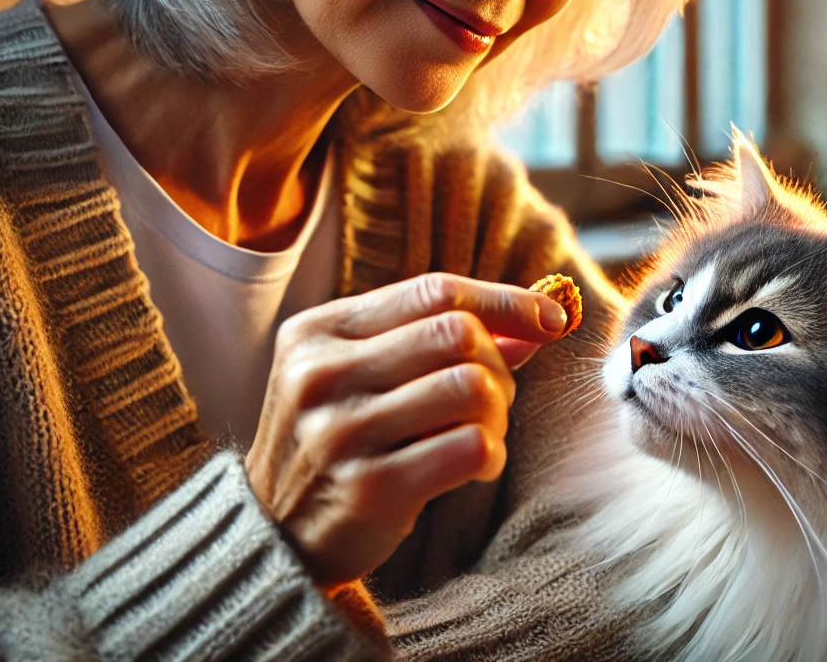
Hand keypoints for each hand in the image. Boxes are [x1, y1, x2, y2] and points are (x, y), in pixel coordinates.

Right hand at [244, 272, 568, 585]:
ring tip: (483, 429)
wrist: (276, 536)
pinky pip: (470, 446)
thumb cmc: (337, 438)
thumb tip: (536, 316)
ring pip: (471, 386)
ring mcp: (342, 431)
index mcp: (319, 330)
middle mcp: (322, 374)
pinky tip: (477, 463)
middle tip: (496, 395)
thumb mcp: (362, 372)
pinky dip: (492, 452)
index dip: (504, 300)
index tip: (550, 317)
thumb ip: (436, 337)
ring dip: (498, 410)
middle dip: (498, 362)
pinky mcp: (370, 489)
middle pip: (457, 333)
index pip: (434, 290)